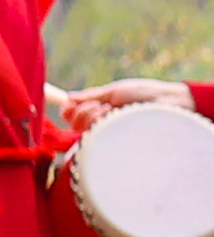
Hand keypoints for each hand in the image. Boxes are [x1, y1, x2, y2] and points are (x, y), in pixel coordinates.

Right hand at [55, 77, 193, 142]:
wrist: (169, 103)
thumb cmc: (145, 95)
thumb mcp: (114, 91)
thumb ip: (91, 95)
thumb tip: (69, 98)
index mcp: (99, 113)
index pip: (70, 116)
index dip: (68, 110)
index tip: (71, 103)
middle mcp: (102, 126)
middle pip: (73, 123)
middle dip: (83, 110)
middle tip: (102, 105)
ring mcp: (110, 136)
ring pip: (84, 130)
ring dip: (94, 115)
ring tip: (114, 110)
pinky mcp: (118, 145)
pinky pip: (98, 138)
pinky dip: (103, 122)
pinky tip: (116, 118)